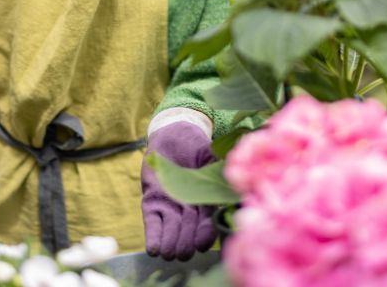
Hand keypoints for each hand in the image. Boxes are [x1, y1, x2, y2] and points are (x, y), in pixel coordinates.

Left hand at [141, 121, 216, 259]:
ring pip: (171, 232)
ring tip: (170, 253)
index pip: (208, 224)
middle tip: (185, 252)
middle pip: (189, 233)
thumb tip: (234, 183)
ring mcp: (170, 207)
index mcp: (206, 202)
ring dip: (171, 244)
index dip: (205, 235)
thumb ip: (221, 170)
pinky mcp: (152, 203)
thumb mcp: (210, 156)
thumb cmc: (197, 145)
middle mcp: (189, 210)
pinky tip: (155, 249)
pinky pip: (152, 224)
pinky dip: (154, 237)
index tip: (203, 245)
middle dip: (186, 244)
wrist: (174, 134)